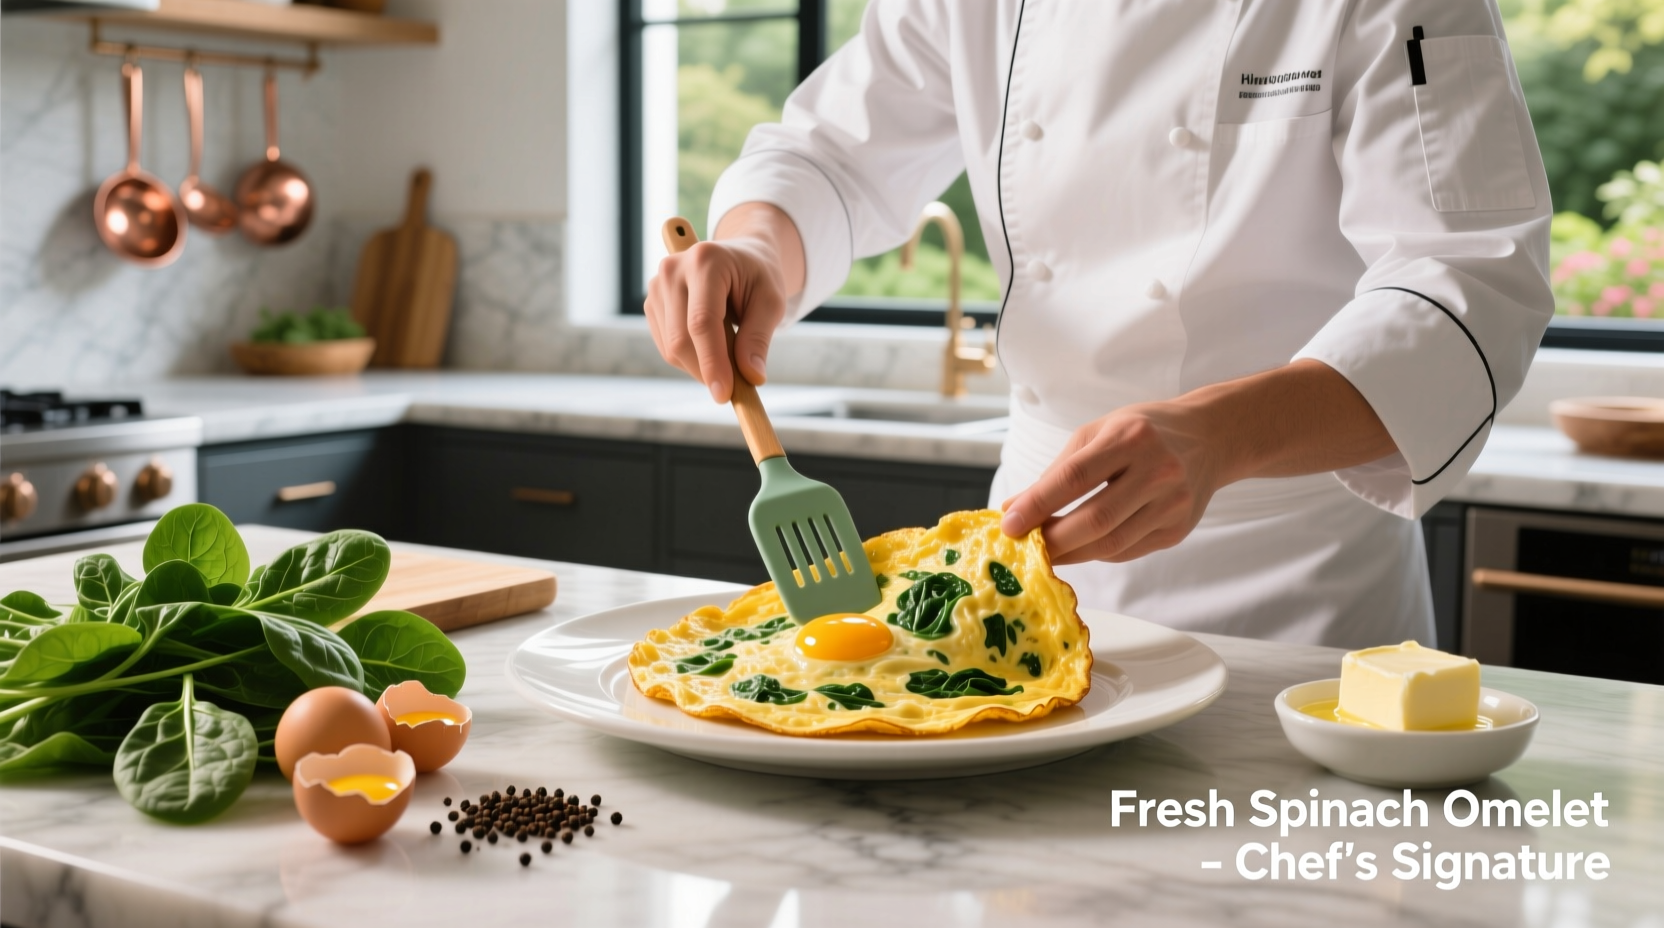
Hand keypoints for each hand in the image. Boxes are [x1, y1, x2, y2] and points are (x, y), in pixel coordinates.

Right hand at [643, 203, 804, 402]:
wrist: (740, 257)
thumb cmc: (758, 277)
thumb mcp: (771, 302)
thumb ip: (759, 338)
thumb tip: (751, 377)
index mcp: (706, 261)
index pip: (702, 322)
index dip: (711, 362)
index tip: (724, 394)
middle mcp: (673, 270)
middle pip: (681, 339)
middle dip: (707, 371)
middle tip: (734, 386)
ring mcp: (657, 286)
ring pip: (672, 348)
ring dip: (700, 366)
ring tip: (728, 351)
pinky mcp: (652, 304)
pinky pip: (667, 347)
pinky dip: (690, 359)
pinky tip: (710, 345)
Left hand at [1001, 402, 1223, 564]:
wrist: (1210, 438)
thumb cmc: (1143, 432)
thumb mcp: (1099, 433)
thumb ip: (1058, 471)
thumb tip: (1015, 508)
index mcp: (1131, 438)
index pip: (1075, 477)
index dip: (1038, 504)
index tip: (1008, 523)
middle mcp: (1158, 471)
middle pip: (1095, 519)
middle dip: (1052, 539)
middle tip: (1024, 547)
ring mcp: (1173, 504)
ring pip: (1111, 543)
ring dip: (1071, 553)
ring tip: (1045, 551)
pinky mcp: (1178, 529)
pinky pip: (1127, 550)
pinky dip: (1096, 552)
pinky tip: (1080, 546)